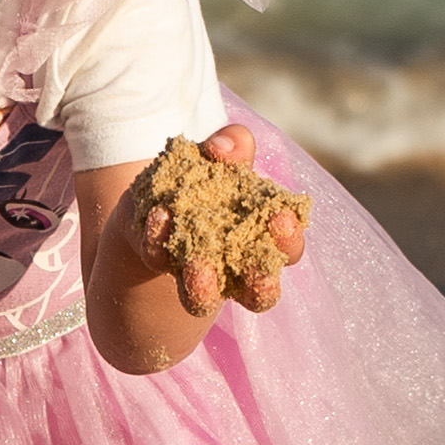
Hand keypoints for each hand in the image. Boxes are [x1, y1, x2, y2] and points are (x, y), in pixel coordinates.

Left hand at [153, 131, 312, 319]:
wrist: (156, 193)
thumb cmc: (209, 176)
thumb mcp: (225, 155)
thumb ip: (234, 146)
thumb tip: (226, 147)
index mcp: (265, 238)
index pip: (288, 248)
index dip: (289, 239)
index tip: (283, 218)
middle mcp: (236, 266)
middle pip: (259, 291)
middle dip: (260, 282)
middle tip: (257, 269)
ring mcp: (196, 273)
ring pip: (204, 298)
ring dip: (203, 287)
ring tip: (198, 268)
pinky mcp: (156, 257)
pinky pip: (156, 256)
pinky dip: (157, 237)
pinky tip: (159, 215)